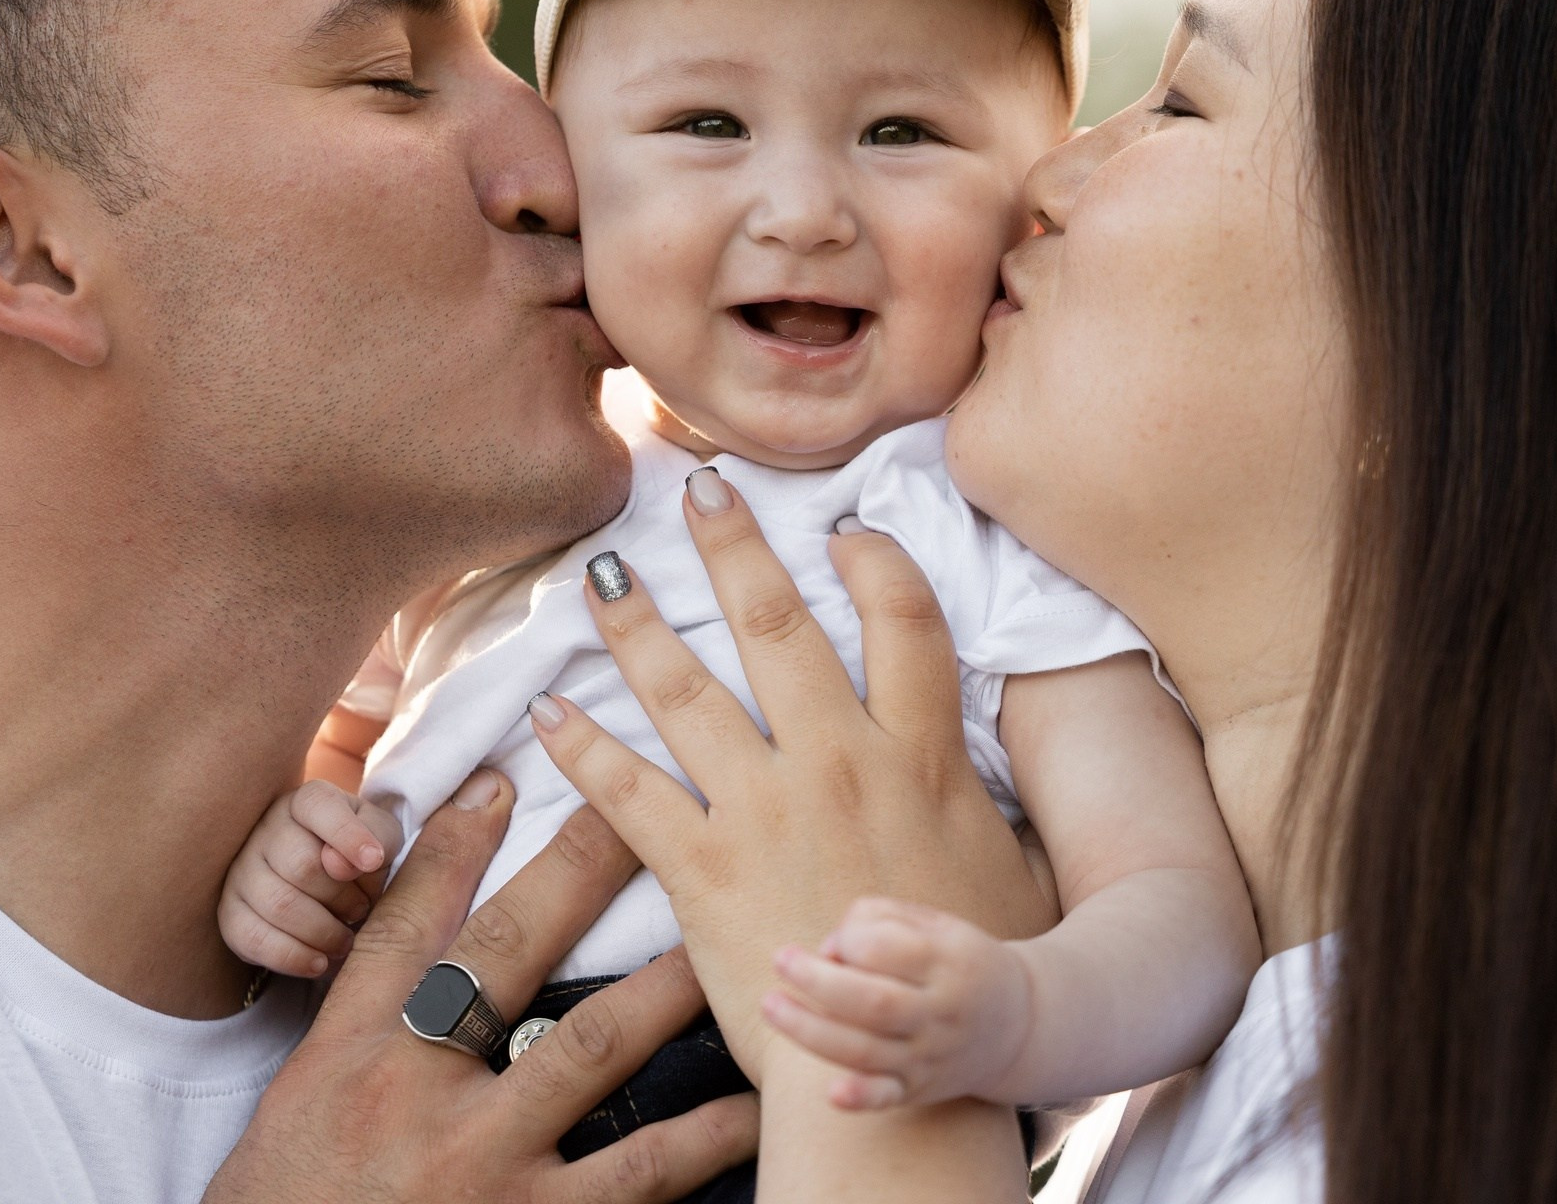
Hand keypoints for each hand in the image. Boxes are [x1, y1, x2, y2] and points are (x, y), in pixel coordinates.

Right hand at [205, 772, 757, 1203]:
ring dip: (666, 987)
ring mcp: (475, 1162)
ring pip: (588, 1046)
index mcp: (347, 1057)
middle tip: (647, 806)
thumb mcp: (298, 1109)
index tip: (503, 778)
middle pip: (503, 952)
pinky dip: (701, 1138)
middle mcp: (410, 1093)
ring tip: (728, 937)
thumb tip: (423, 964)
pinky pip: (634, 1175)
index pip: (401, 927)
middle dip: (577, 872)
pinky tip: (753, 1105)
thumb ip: (363, 1033)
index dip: (451, 847)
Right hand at [219, 780, 402, 976]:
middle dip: (341, 896)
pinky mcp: (229, 911)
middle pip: (302, 865)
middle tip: (361, 910)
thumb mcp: (382, 838)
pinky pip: (252, 938)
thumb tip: (338, 864)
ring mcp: (241, 869)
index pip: (318, 806)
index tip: (375, 863)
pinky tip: (319, 962)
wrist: (329, 888)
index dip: (348, 835)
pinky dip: (292, 957)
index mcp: (306, 803)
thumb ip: (376, 837)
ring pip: (279, 904)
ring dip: (322, 931)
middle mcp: (266, 829)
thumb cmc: (359, 857)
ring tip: (345, 939)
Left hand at [528, 475, 1054, 1085]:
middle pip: (780, 624)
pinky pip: (629, 793)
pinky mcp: (705, 871)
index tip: (840, 529)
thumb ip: (977, 788)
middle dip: (735, 546)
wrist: (910, 1068)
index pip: (903, 617)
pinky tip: (550, 710)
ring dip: (638, 624)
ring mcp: (765, 812)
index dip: (872, 559)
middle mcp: (838, 762)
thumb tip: (973, 742)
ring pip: (688, 690)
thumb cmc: (970, 974)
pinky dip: (584, 748)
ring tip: (604, 572)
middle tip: (697, 488)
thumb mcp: (1006, 859)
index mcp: (919, 753)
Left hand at [762, 897, 1031, 1110]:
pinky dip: (861, 1098)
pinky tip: (832, 1093)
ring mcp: (930, 1055)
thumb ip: (879, 918)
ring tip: (771, 1005)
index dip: (851, 941)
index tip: (837, 940)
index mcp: (949, 961)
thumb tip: (829, 948)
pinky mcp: (919, 1088)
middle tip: (780, 959)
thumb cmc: (956, 961)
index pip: (890, 950)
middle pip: (872, 1002)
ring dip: (811, 1030)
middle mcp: (942, 1012)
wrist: (1018, 1024)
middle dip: (817, 982)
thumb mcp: (936, 924)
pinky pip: (888, 1097)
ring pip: (866, 1050)